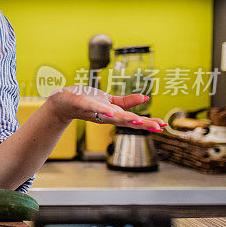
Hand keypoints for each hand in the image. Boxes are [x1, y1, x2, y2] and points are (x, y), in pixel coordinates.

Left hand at [46, 86, 166, 131]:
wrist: (62, 102)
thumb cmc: (87, 101)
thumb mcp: (109, 101)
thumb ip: (126, 102)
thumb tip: (146, 99)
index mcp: (113, 115)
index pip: (133, 120)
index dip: (148, 123)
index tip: (163, 126)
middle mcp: (105, 116)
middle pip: (126, 121)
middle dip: (143, 124)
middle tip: (158, 128)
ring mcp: (94, 111)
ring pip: (112, 116)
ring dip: (125, 118)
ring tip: (140, 121)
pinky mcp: (83, 103)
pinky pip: (94, 107)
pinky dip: (103, 110)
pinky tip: (111, 112)